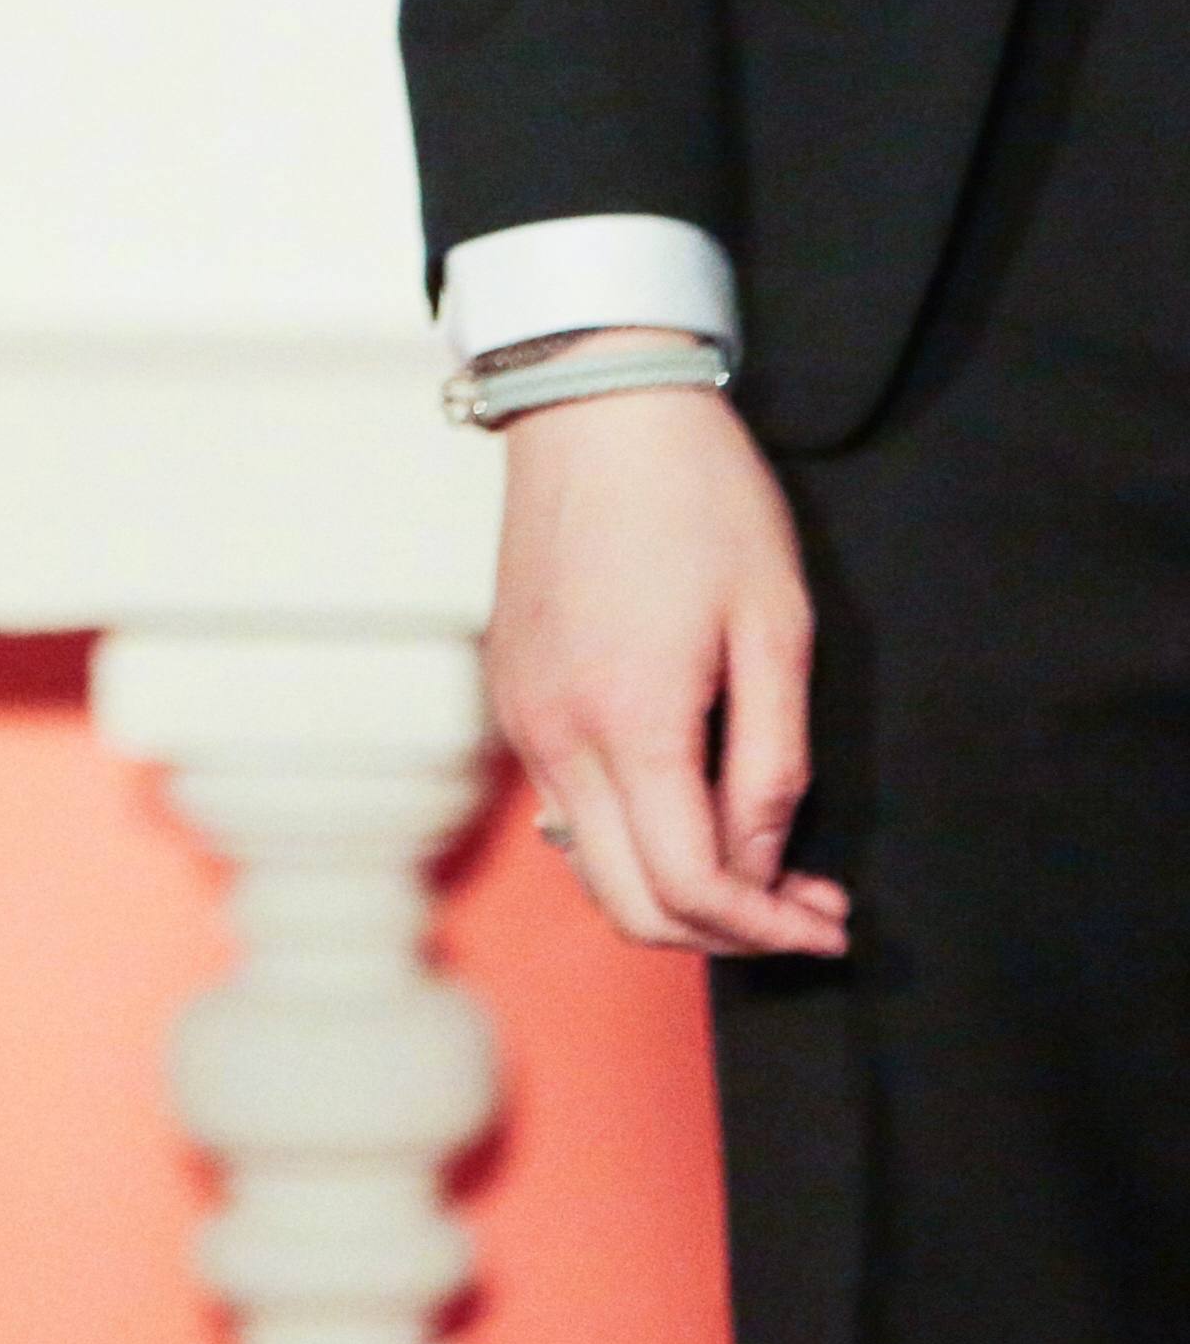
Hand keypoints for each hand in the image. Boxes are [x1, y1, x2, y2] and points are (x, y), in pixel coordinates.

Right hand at [487, 350, 850, 957]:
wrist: (594, 411)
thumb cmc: (701, 501)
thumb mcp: (776, 629)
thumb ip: (770, 763)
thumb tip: (761, 863)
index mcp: (630, 719)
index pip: (692, 885)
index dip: (770, 929)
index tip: (830, 923)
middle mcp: (556, 734)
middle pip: (628, 902)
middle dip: (724, 933)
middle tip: (803, 913)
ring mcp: (522, 717)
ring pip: (588, 864)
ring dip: (675, 890)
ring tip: (761, 865)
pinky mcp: (513, 694)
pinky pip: (566, 805)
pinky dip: (631, 838)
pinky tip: (692, 803)